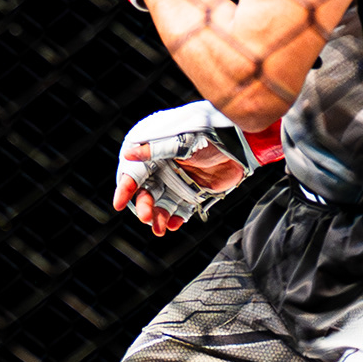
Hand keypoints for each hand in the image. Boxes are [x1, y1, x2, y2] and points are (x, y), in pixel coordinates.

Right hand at [112, 103, 275, 232]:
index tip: (119, 203)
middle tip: (148, 217)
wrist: (243, 142)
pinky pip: (179, 210)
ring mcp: (177, 179)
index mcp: (154, 149)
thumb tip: (128, 155)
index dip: (125, 187)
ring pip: (160, 203)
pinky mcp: (192, 191)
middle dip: (144, 205)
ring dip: (158, 216)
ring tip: (161, 229)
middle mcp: (161, 166)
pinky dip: (175, 218)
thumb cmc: (211, 131)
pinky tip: (174, 225)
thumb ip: (157, 148)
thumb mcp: (183, 138)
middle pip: (145, 191)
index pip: (134, 171)